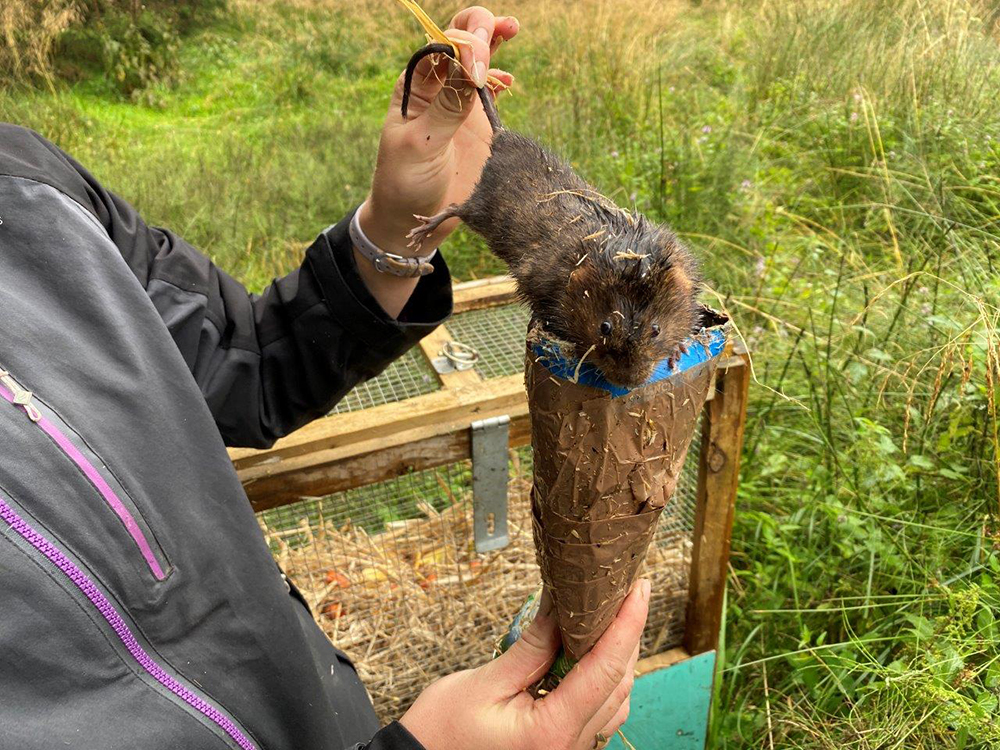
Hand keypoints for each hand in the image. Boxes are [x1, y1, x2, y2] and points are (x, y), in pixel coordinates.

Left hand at [359, 6, 517, 255]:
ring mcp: (459, 106)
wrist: (411, 221)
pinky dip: (501, 80)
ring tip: (510, 28)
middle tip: (503, 30)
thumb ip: (446, 108)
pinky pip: (491, 93)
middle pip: (459, 42)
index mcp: (414, 87)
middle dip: (479, 29)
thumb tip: (472, 67)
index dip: (461, 43)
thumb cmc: (404, 183)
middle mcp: (437, 90)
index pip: (439, 46)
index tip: (477, 65)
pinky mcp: (478, 127)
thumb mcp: (420, 144)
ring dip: (493, 40)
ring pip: (477, 61)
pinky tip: (509, 82)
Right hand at [399, 579, 650, 749]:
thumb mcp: (483, 684)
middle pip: (618, 684)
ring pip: (615, 701)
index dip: (627, 624)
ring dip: (619, 657)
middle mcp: (570, 748)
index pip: (604, 668)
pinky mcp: (562, 749)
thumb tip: (561, 608)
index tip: (639, 588)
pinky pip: (599, 714)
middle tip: (629, 590)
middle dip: (627, 634)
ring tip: (614, 615)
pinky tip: (592, 652)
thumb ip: (531, 648)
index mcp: (551, 731)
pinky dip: (603, 679)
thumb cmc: (442, 733)